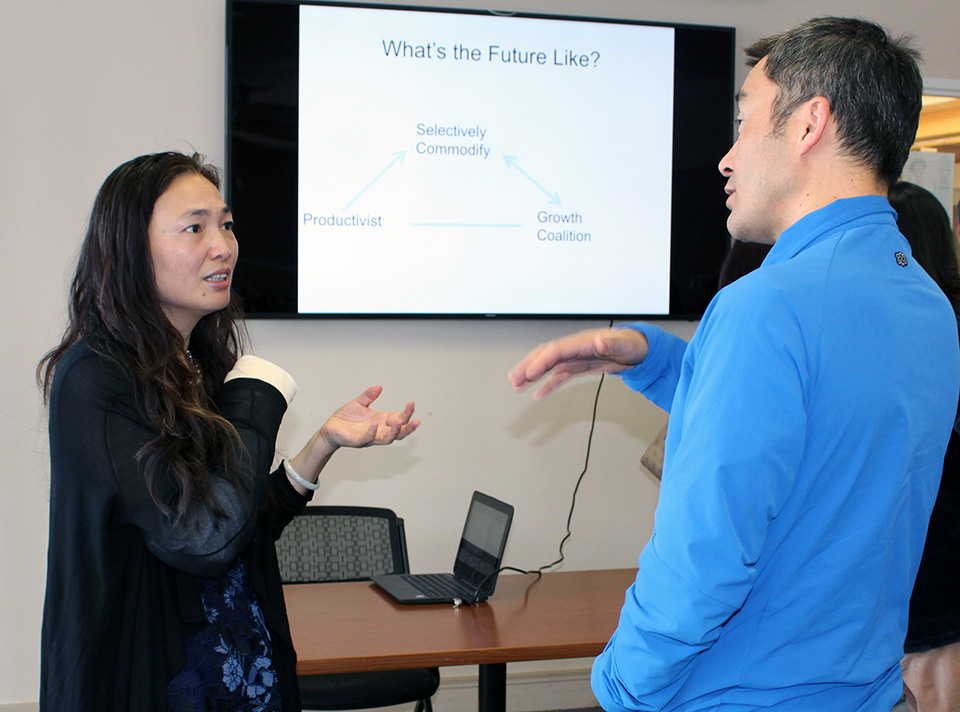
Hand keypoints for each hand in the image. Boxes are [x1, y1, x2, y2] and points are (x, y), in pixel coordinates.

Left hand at [319, 385, 418, 449]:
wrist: (329, 430)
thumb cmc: (345, 419)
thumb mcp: (358, 403)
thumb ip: (368, 396)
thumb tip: (379, 387)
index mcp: (381, 421)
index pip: (398, 419)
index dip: (407, 413)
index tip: (412, 403)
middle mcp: (378, 431)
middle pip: (398, 432)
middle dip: (408, 428)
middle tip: (416, 421)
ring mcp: (368, 437)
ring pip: (386, 439)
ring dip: (394, 432)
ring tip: (401, 423)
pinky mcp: (356, 440)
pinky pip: (366, 439)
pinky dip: (372, 433)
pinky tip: (375, 425)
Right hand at [507, 328, 647, 399]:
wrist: (640, 348)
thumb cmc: (634, 345)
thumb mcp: (626, 345)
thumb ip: (613, 344)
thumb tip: (600, 342)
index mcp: (583, 341)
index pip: (556, 351)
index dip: (541, 362)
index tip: (529, 375)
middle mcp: (576, 348)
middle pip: (546, 356)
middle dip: (528, 367)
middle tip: (512, 380)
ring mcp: (576, 357)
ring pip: (548, 366)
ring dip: (532, 376)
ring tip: (516, 386)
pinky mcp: (580, 366)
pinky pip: (559, 375)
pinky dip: (548, 384)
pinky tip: (538, 395)